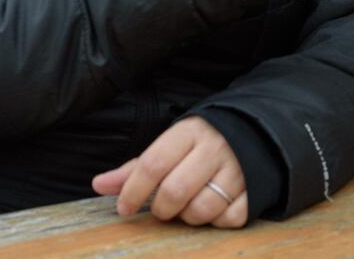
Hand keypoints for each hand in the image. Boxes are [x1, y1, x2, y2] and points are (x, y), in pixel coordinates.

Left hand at [92, 117, 248, 227]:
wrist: (253, 132)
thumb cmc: (198, 144)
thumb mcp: (169, 145)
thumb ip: (135, 168)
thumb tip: (98, 185)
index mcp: (189, 132)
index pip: (152, 164)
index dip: (133, 190)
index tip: (123, 207)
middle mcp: (214, 148)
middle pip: (175, 191)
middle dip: (161, 209)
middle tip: (161, 209)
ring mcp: (238, 169)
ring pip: (202, 210)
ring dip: (188, 217)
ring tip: (188, 205)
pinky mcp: (255, 189)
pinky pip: (229, 219)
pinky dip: (217, 221)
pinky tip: (213, 208)